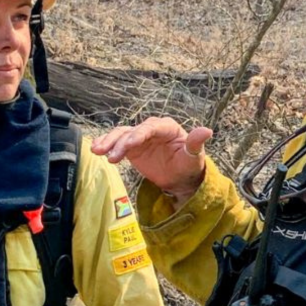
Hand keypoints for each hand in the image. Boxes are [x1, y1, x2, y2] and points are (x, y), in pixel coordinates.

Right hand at [91, 118, 212, 200]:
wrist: (180, 178)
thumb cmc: (189, 165)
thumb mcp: (194, 156)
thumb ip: (196, 143)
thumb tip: (207, 131)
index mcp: (167, 127)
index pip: (151, 127)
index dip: (138, 135)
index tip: (128, 145)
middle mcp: (152, 129)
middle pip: (133, 131)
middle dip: (120, 141)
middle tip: (109, 154)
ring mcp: (140, 137)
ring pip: (121, 135)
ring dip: (109, 142)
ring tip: (97, 151)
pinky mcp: (132, 147)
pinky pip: (117, 144)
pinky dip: (107, 146)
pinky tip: (97, 150)